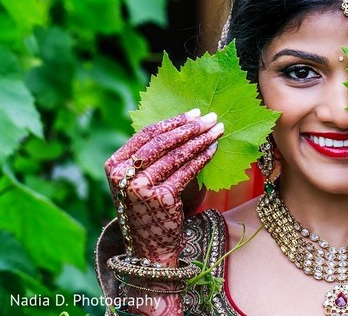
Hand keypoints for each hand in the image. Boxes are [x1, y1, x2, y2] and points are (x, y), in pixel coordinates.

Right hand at [104, 109, 223, 265]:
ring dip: (200, 140)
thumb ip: (151, 157)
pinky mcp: (160, 198)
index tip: (194, 113)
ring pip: (176, 155)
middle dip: (190, 127)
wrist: (149, 249)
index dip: (173, 121)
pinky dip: (202, 158)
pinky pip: (186, 171)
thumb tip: (184, 125)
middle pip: (162, 142)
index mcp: (113, 165)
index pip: (146, 134)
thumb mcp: (140, 180)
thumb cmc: (149, 210)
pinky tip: (214, 149)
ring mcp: (140, 187)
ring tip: (218, 130)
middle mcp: (123, 175)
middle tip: (211, 118)